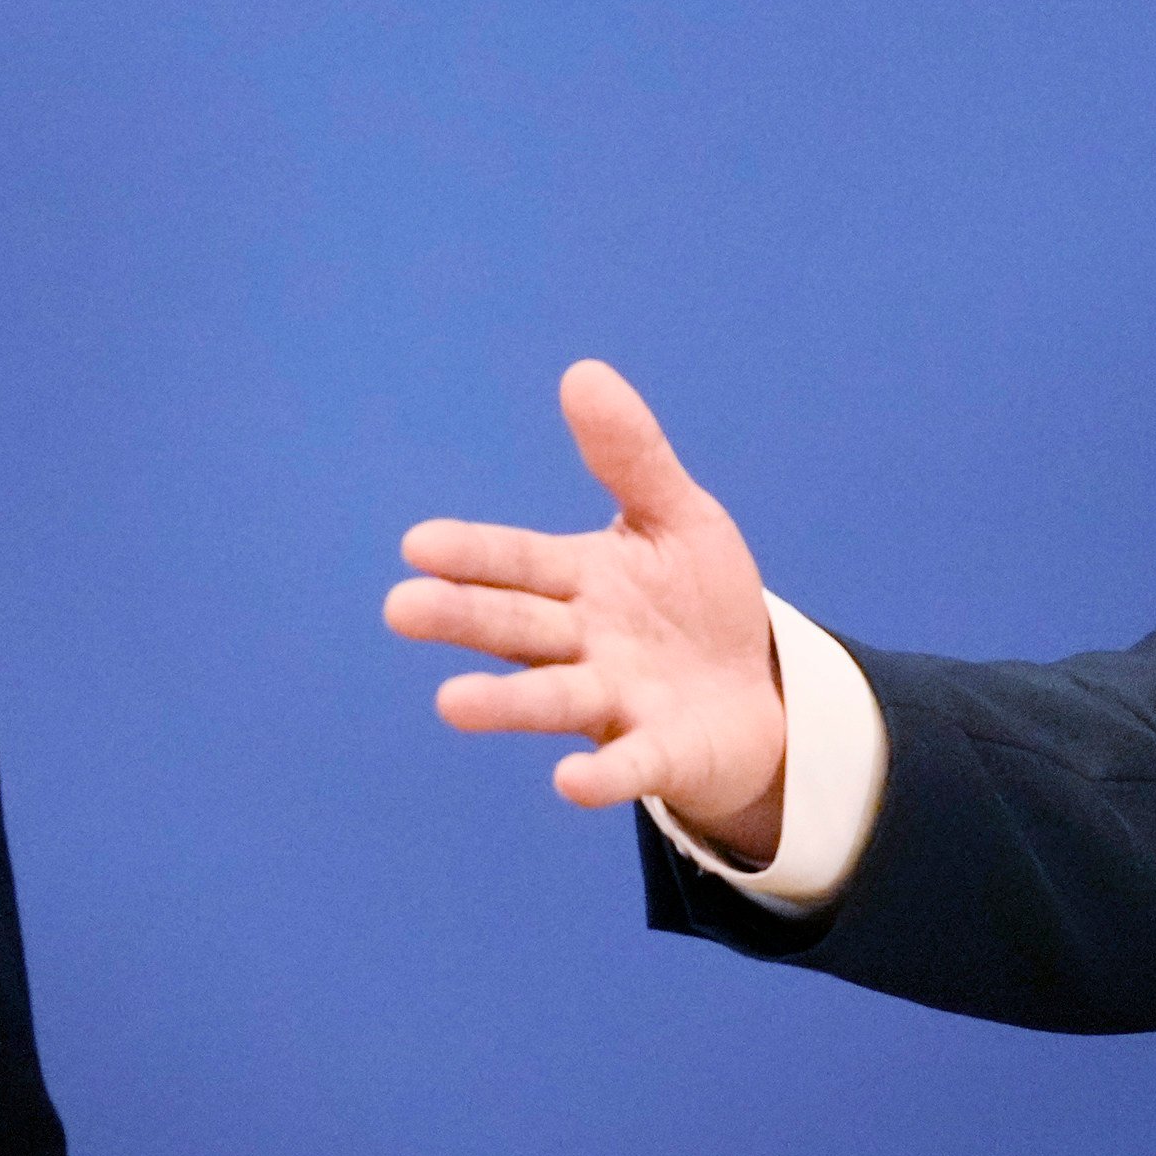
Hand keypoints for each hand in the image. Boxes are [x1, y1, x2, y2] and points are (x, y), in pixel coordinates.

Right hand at [385, 360, 789, 864]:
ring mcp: (617, 702)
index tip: (418, 543)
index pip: (519, 562)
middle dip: (463, 618)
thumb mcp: (676, 517)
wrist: (754, 696)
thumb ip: (631, 455)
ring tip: (450, 703)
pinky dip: (603, 775)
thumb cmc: (698, 604)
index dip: (474, 554)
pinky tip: (570, 783)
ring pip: (555, 699)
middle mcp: (584, 644)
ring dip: (505, 704)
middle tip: (400, 609)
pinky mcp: (660, 754)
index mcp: (580, 581)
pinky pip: (630, 764)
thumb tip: (581, 372)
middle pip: (517, 627)